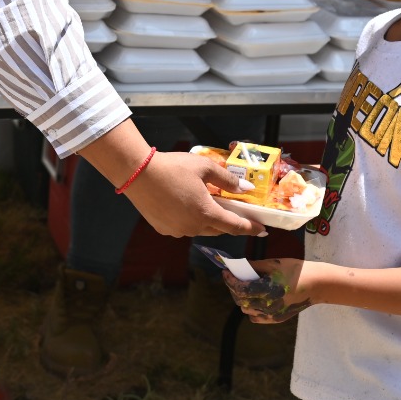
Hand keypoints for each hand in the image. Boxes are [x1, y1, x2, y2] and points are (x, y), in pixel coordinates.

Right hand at [120, 150, 266, 238]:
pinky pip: (184, 227)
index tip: (263, 229)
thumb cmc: (173, 167)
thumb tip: (245, 188)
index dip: (251, 227)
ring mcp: (177, 231)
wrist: (138, 173)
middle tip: (237, 212)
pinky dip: (191, 220)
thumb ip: (227, 180)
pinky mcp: (163, 229)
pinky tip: (186, 205)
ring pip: (201, 229)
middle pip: (219, 229)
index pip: (235, 226)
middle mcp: (193, 228)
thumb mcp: (204, 168)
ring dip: (209, 220)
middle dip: (230, 222)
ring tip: (209, 205)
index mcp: (206, 214)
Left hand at [222, 258, 314, 323]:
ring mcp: (272, 314)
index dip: (230, 280)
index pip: (240, 289)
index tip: (225, 272)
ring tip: (243, 288)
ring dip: (242, 299)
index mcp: (266, 290)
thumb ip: (254, 265)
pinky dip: (251, 310)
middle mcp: (267, 305)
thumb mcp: (274, 263)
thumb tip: (238, 265)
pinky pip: (257, 317)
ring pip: (247, 310)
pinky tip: (254, 299)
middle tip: (233, 278)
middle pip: (241, 300)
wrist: (316, 285)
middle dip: (234, 288)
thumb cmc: (295, 270)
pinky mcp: (276, 319)